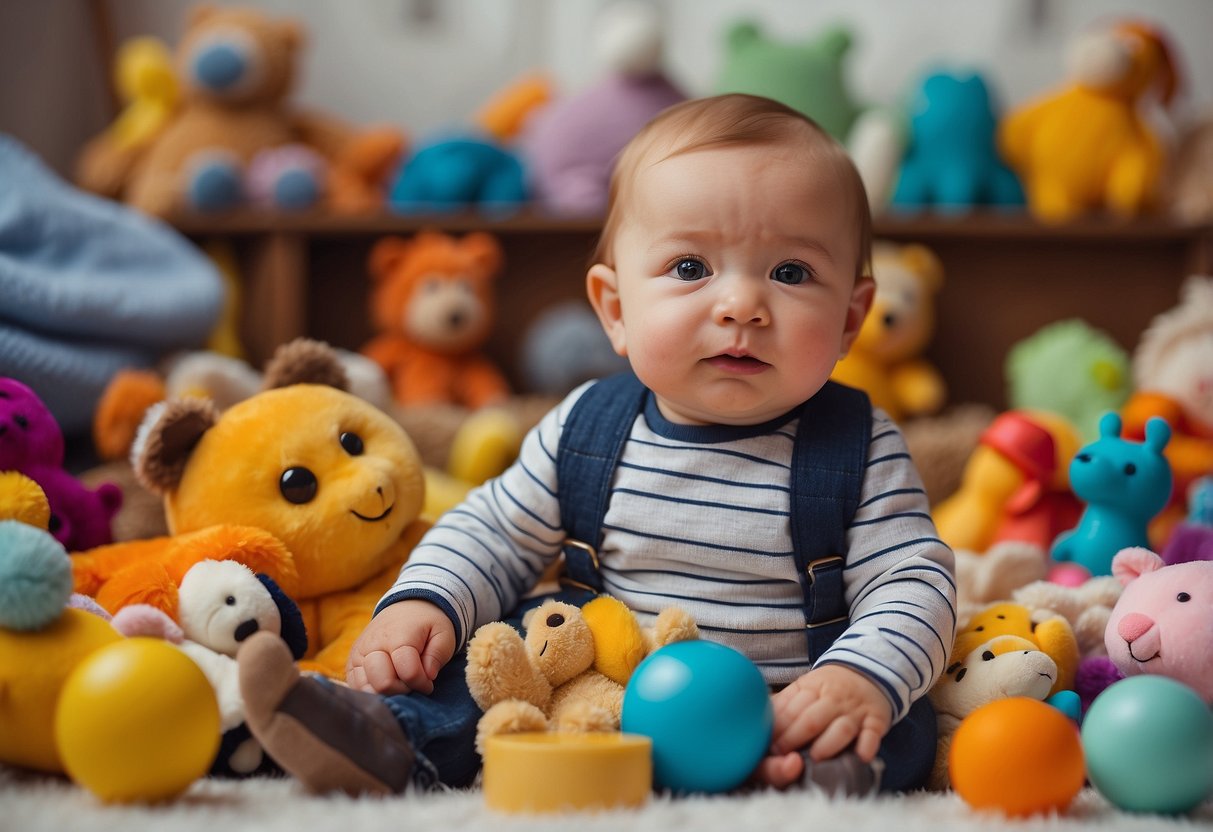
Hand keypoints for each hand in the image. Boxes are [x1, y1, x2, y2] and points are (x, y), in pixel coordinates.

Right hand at [346, 599, 455, 695]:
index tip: (429, 682)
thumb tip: (428, 677)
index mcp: (397, 637)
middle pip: (383, 684)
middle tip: (412, 683)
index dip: (422, 684)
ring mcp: (358, 655)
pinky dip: (371, 693)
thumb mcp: (443, 633)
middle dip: (403, 691)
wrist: (405, 607)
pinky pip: (355, 687)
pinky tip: (386, 686)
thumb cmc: (426, 624)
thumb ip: (438, 655)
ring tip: (399, 683)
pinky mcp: (351, 663)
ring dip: (386, 694)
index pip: (408, 673)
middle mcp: (372, 646)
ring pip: (366, 689)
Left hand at [752, 664, 892, 788]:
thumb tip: (753, 718)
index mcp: (810, 689)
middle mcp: (832, 699)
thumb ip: (783, 704)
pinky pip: (872, 733)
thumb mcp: (803, 688)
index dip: (778, 728)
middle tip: (781, 754)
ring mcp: (854, 710)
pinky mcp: (875, 720)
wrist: (867, 670)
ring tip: (816, 758)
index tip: (767, 744)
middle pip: (812, 719)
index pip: (791, 709)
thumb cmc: (827, 687)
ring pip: (841, 728)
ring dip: (828, 744)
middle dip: (795, 737)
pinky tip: (861, 755)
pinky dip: (867, 744)